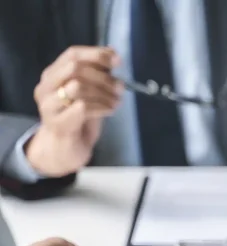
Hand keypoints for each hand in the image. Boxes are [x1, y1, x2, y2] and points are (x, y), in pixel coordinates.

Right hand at [26, 46, 123, 176]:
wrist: (65, 149)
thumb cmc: (79, 118)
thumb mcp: (89, 92)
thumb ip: (97, 75)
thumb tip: (114, 57)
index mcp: (53, 74)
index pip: (72, 54)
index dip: (97, 54)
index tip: (119, 61)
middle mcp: (46, 86)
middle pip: (75, 69)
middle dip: (103, 76)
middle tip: (120, 87)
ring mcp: (49, 105)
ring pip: (78, 86)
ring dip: (104, 93)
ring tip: (116, 101)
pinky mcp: (58, 123)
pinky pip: (83, 107)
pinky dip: (102, 107)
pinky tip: (110, 110)